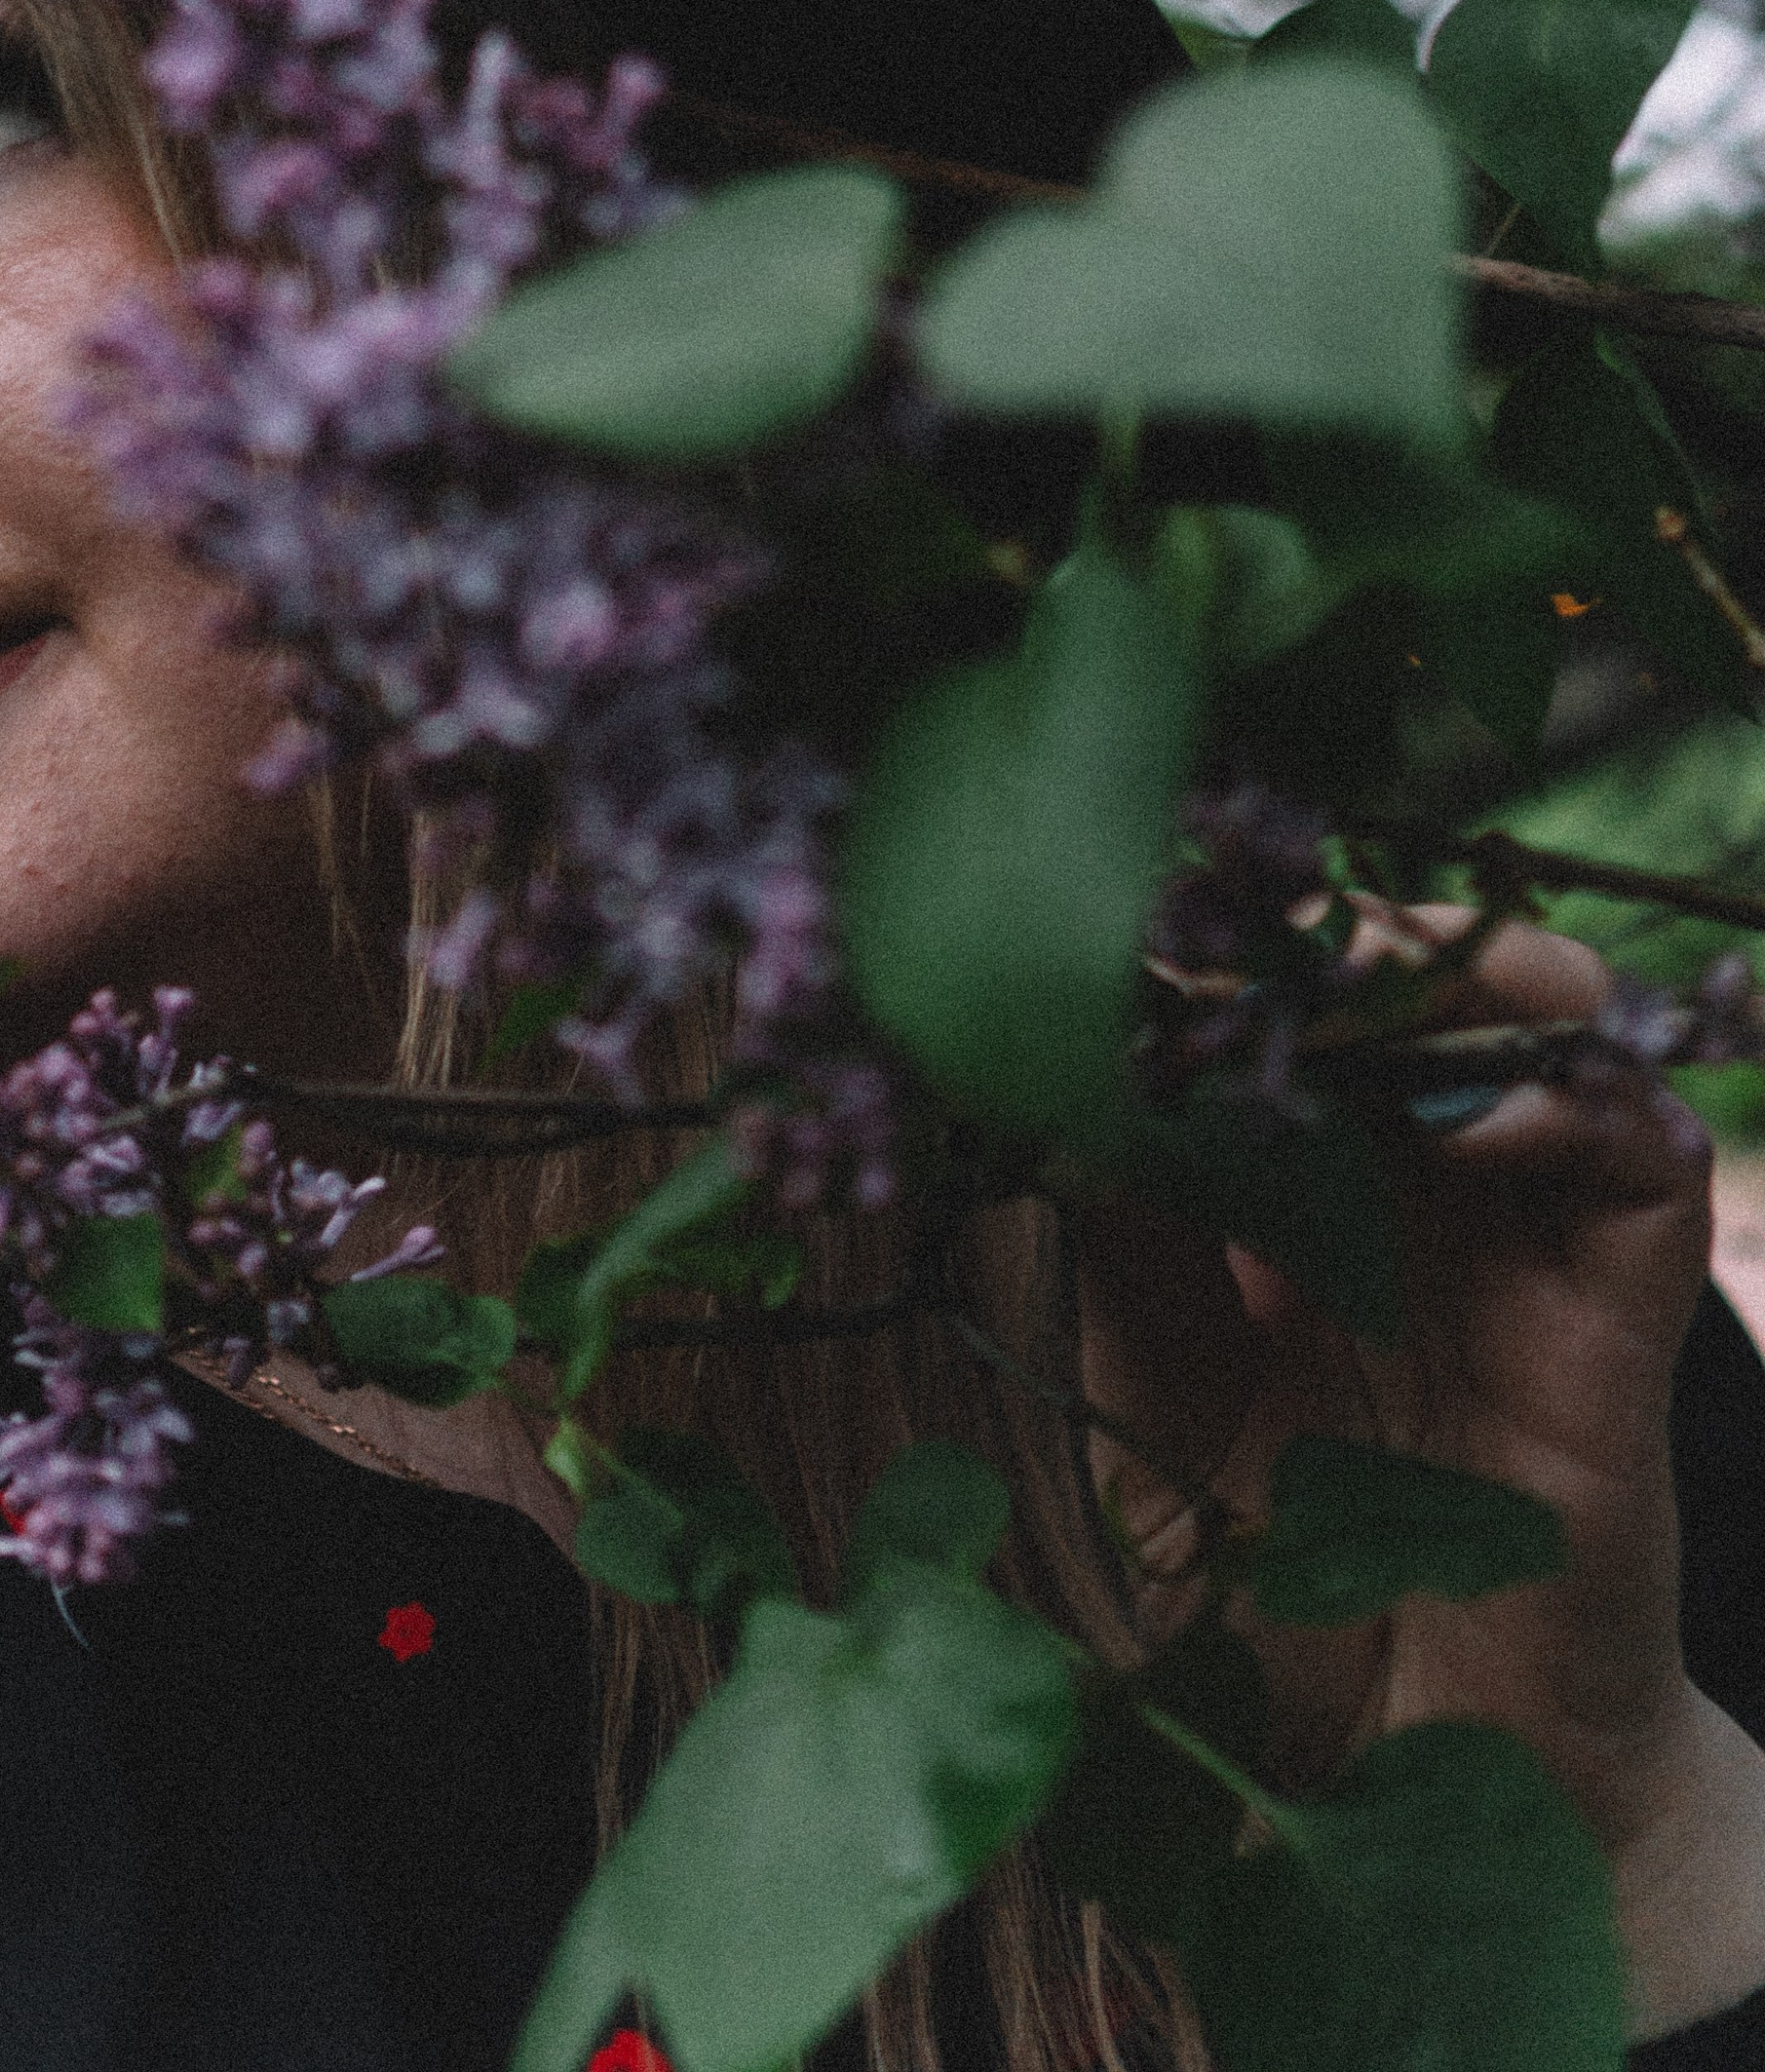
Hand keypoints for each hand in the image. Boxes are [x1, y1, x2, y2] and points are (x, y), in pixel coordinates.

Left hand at [1077, 913, 1764, 2034]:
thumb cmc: (1279, 1589)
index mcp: (1313, 1191)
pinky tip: (1460, 1116)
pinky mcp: (1621, 1323)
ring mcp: (1533, 1247)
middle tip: (1255, 914)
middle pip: (1423, 991)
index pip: (1295, 1013)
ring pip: (1550, 1035)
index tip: (1144, 916)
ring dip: (1464, 977)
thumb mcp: (1154, 1399)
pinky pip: (1634, 1167)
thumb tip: (1055, 1090)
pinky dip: (1563, 1110)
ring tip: (1364, 975)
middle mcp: (1433, 1194)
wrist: (1413, 1776)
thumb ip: (1119, 1253)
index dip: (1234, 953)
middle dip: (1343, 932)